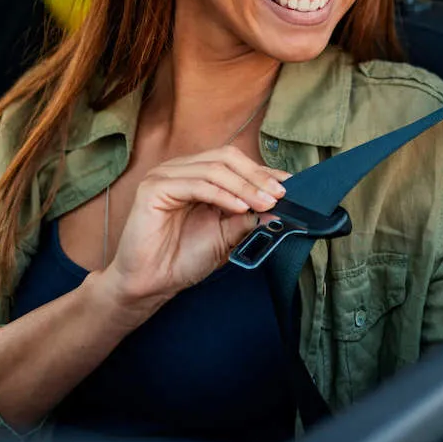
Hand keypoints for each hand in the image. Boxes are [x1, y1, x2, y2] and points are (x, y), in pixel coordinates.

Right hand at [94, 146, 288, 313]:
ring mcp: (165, 175)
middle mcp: (181, 169)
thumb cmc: (183, 259)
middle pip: (227, 158)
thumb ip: (248, 218)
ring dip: (245, 186)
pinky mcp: (154, 188)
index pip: (236, 162)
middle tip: (280, 195)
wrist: (151, 284)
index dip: (264, 172)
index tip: (291, 186)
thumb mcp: (227, 236)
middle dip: (257, 176)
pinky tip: (239, 207)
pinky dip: (222, 195)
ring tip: (265, 203)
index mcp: (197, 175)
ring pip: (214, 169)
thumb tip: (279, 208)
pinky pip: (196, 184)